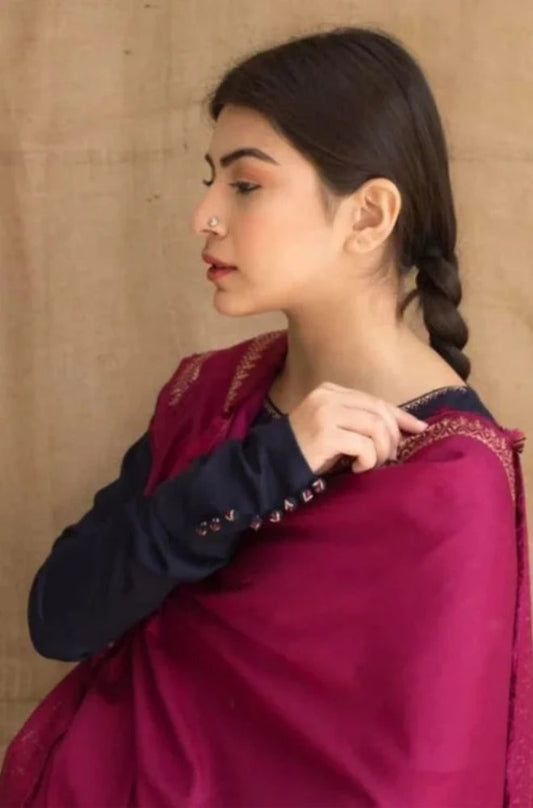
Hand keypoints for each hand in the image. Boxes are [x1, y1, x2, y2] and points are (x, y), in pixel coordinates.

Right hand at [287, 381, 428, 475]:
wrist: (270, 463)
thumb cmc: (305, 450)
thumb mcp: (333, 427)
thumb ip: (359, 421)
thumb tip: (403, 429)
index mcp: (331, 390)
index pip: (376, 400)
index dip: (401, 415)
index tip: (419, 429)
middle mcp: (329, 396)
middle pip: (380, 412)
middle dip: (392, 437)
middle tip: (389, 458)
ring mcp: (326, 413)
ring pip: (376, 427)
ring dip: (381, 452)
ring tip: (371, 465)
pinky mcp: (326, 434)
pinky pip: (364, 446)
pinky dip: (368, 460)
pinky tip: (357, 468)